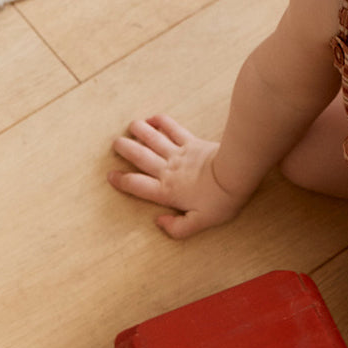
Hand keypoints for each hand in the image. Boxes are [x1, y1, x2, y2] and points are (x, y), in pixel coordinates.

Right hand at [108, 114, 244, 238]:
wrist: (236, 174)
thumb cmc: (220, 201)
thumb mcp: (200, 223)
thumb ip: (178, 228)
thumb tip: (159, 223)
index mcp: (167, 191)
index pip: (137, 185)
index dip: (122, 181)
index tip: (111, 176)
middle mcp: (168, 170)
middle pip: (140, 157)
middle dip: (125, 149)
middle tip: (115, 144)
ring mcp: (179, 154)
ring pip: (153, 140)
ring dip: (139, 131)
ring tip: (130, 127)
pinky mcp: (192, 142)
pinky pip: (173, 129)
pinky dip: (162, 122)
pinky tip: (153, 118)